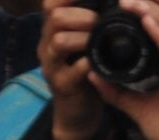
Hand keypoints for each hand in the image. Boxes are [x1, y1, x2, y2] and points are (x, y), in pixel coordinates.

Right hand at [41, 0, 108, 139]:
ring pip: (59, 41)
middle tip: (100, 23)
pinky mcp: (61, 86)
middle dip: (83, 15)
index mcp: (53, 31)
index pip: (51, 3)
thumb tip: (111, 1)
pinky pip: (73, 71)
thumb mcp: (85, 41)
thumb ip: (90, 21)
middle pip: (55, 17)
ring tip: (99, 41)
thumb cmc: (86, 70)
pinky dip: (88, 64)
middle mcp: (47, 46)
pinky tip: (98, 62)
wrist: (77, 110)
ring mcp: (52, 66)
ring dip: (84, 37)